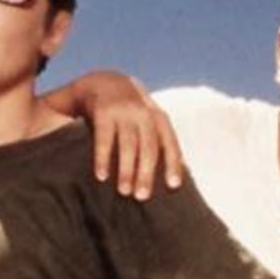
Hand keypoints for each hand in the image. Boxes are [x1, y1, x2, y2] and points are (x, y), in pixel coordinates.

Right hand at [78, 71, 184, 199]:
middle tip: (142, 197)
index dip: (173, 163)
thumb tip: (178, 175)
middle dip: (146, 173)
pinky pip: (104, 138)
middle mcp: (143, 113)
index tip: (173, 186)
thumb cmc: (128, 112)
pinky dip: (103, 158)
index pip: (169, 142)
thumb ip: (158, 140)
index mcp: (157, 117)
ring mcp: (122, 111)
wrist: (101, 82)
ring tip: (124, 192)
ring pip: (128, 144)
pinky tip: (102, 176)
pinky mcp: (103, 111)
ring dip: (126, 169)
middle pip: (149, 146)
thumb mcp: (146, 119)